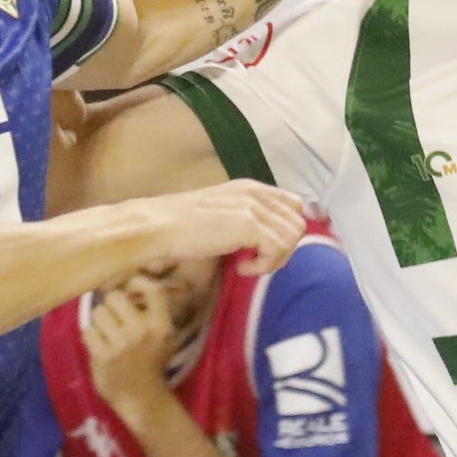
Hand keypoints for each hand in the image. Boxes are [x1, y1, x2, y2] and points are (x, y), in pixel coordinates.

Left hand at [82, 273, 185, 415]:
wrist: (142, 398)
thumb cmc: (151, 363)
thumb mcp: (162, 337)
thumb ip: (151, 312)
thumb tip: (126, 284)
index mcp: (161, 325)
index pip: (151, 289)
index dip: (136, 282)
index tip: (130, 288)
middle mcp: (142, 330)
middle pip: (114, 297)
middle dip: (111, 306)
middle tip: (114, 319)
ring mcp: (121, 343)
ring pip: (98, 313)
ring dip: (100, 323)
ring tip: (108, 337)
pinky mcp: (103, 355)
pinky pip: (88, 331)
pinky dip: (92, 339)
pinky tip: (101, 348)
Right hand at [142, 178, 308, 278]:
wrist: (159, 226)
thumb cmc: (181, 226)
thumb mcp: (221, 214)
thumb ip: (245, 218)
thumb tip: (264, 240)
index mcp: (251, 188)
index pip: (294, 205)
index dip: (286, 230)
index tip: (264, 247)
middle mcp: (256, 193)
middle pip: (297, 223)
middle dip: (283, 249)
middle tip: (257, 260)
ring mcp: (254, 208)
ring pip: (293, 238)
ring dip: (275, 259)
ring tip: (248, 264)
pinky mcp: (248, 226)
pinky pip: (278, 250)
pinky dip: (263, 266)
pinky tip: (241, 268)